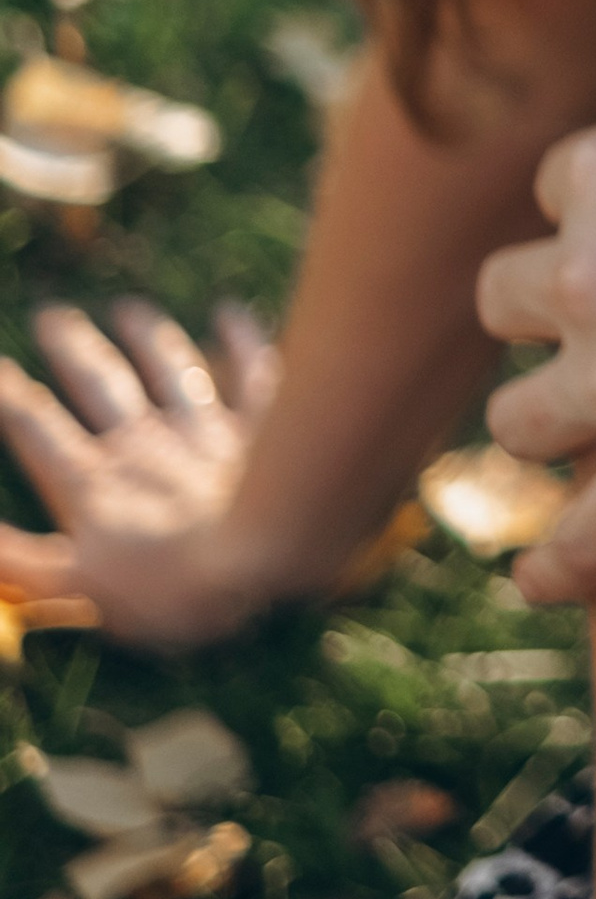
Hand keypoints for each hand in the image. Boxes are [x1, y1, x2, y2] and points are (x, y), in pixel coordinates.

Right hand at [0, 298, 284, 648]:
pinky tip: (231, 312)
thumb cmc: (171, 588)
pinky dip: (240, 338)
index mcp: (95, 481)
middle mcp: (145, 443)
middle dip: (72, 349)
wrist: (267, 556)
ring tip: (128, 310)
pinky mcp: (260, 428)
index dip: (11, 399)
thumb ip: (18, 561)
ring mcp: (205, 429)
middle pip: (100, 383)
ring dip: (146, 337)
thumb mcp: (76, 586)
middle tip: (50, 316)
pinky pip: (250, 370)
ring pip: (169, 367)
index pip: (39, 429)